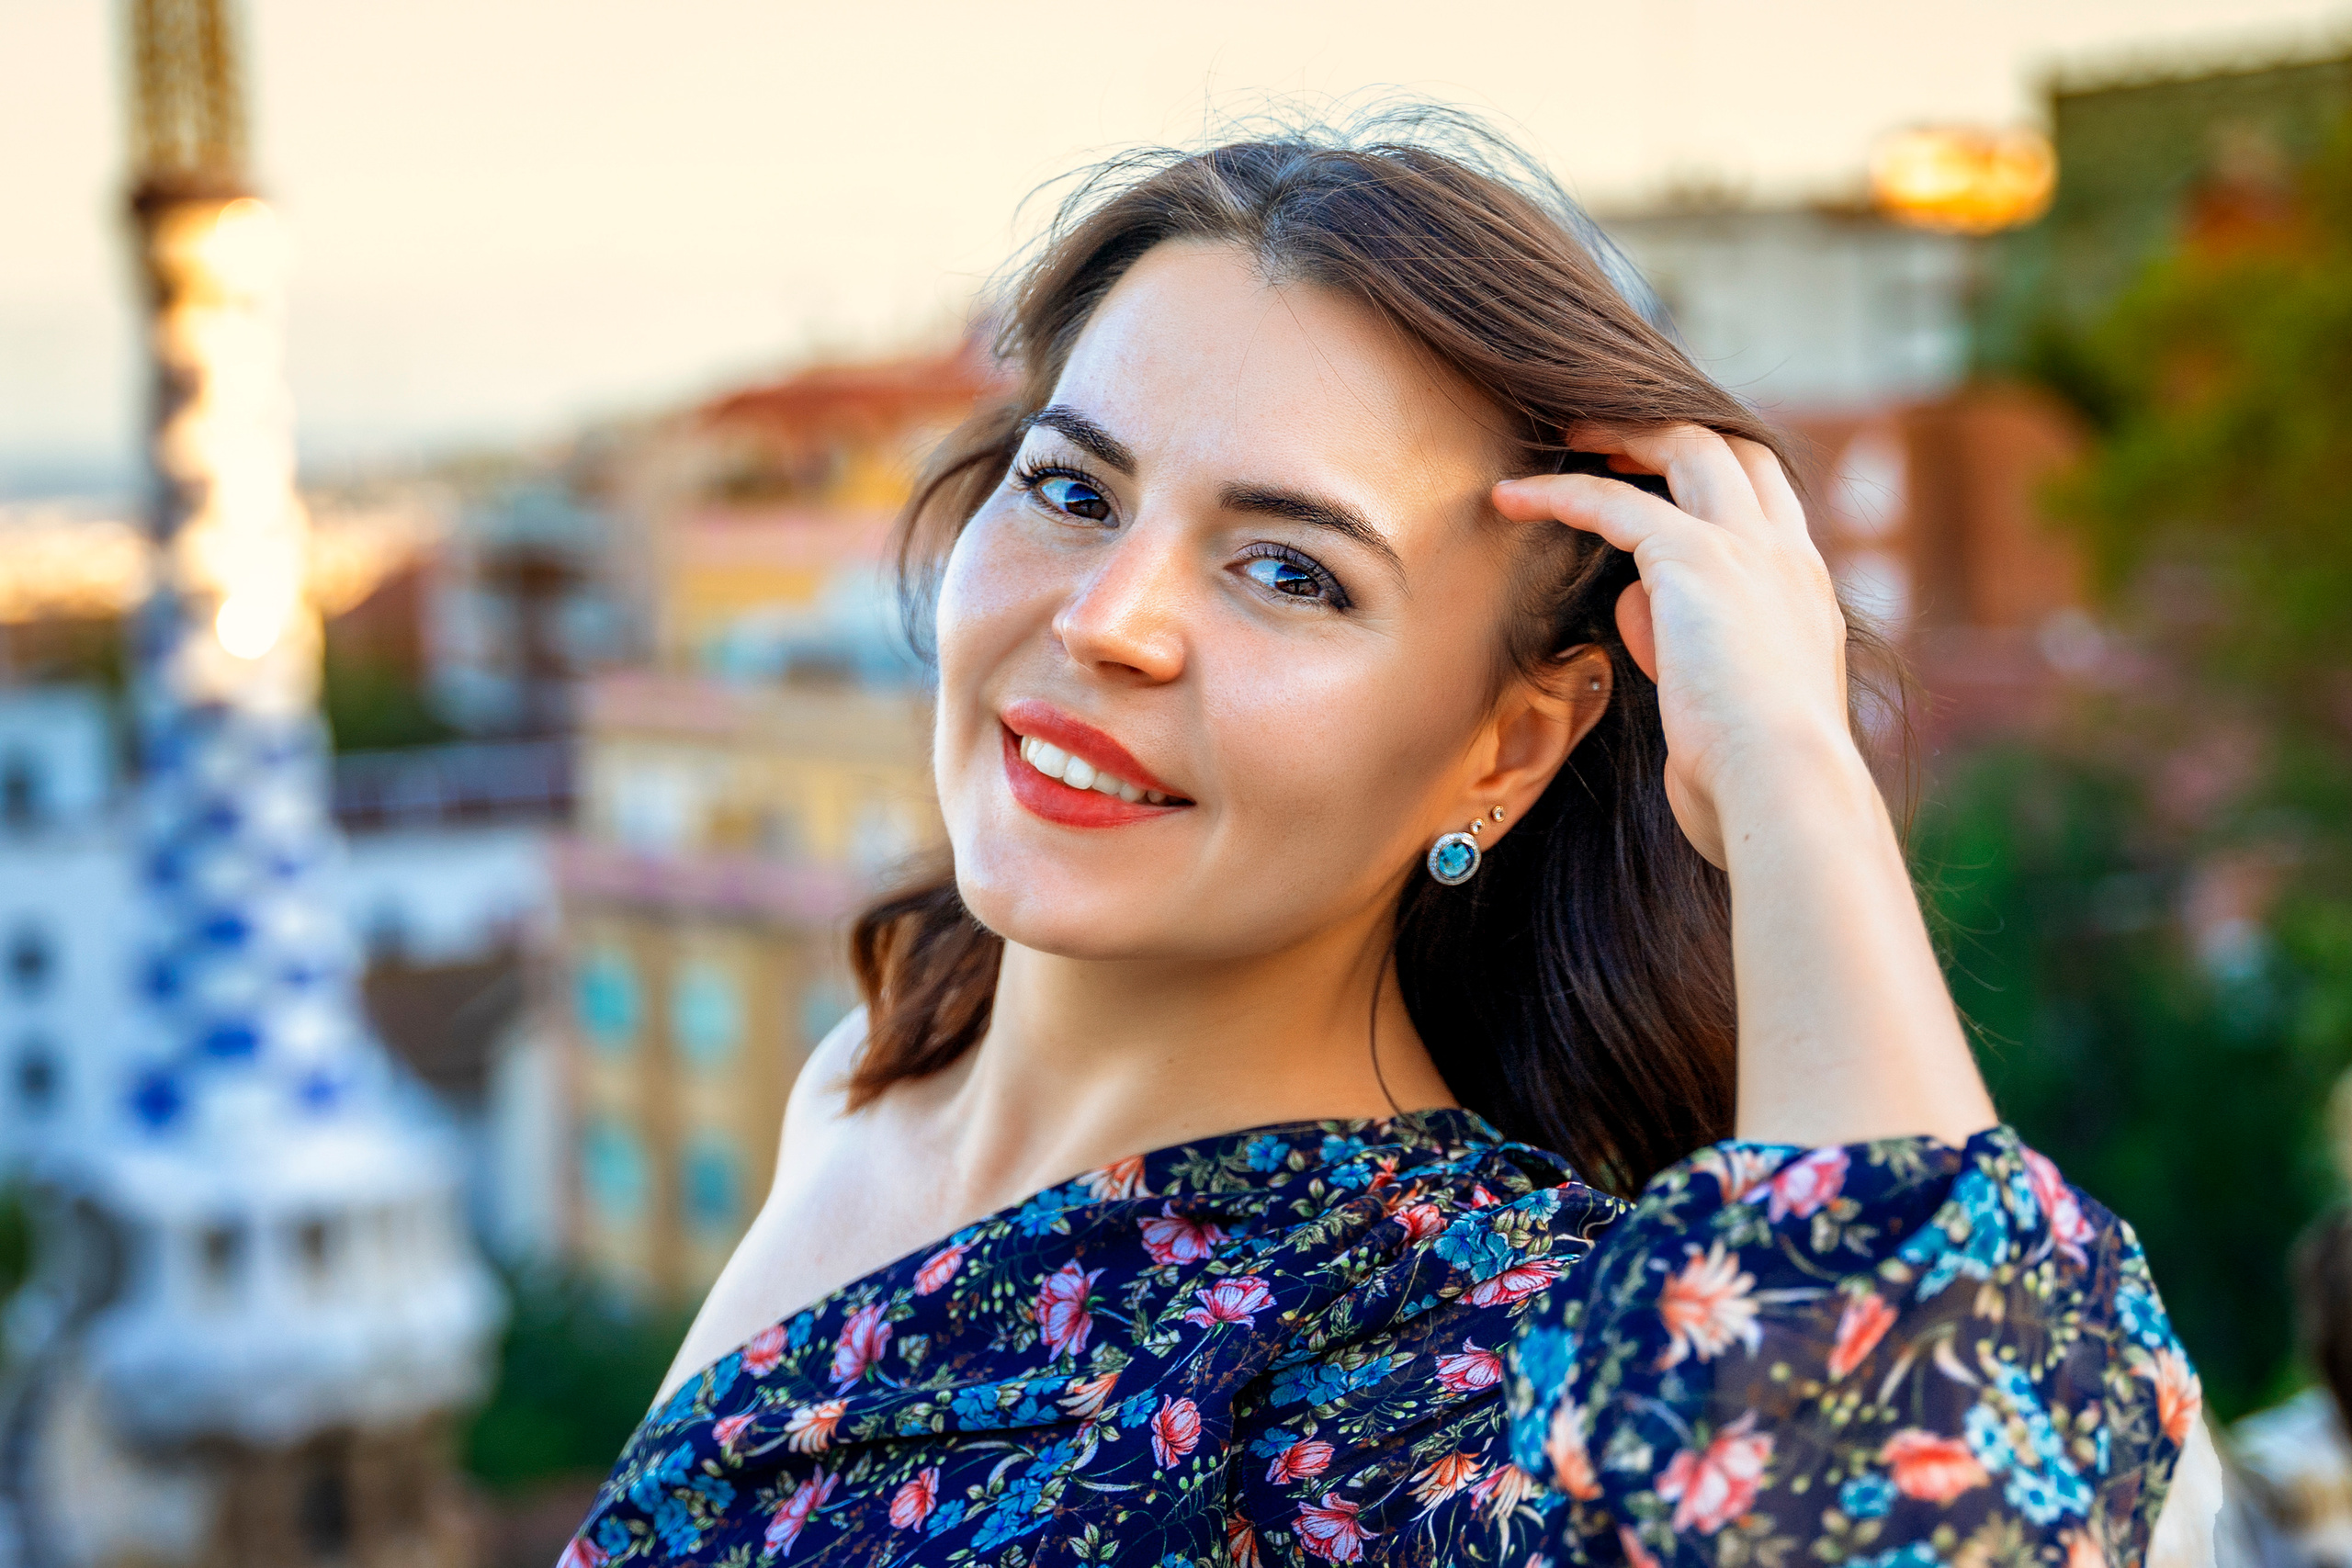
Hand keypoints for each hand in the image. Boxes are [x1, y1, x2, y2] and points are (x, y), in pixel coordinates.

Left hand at [1492, 425, 1850, 867]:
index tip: (1660, 477)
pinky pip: (1615, 503)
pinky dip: (1559, 493)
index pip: (1767, 499)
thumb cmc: (1753, 774)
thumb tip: (1636, 606)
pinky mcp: (1696, 560)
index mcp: (1805, 591)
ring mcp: (1747, 550)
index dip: (1716, 473)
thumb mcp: (1723, 700)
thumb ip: (1683, 646)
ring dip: (1621, 432)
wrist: (1785, 787)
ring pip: (1686, 447)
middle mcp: (1786, 556)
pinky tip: (1510, 498)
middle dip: (1670, 430)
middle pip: (1733, 449)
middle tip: (1608, 436)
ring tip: (1564, 433)